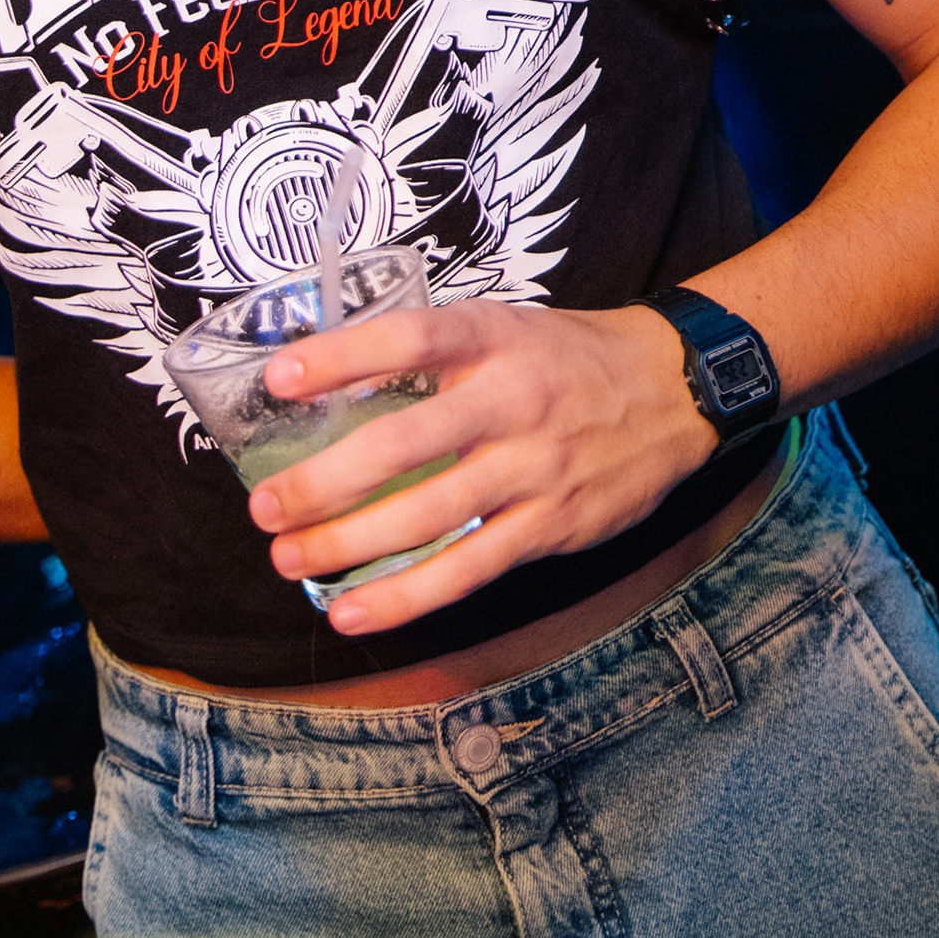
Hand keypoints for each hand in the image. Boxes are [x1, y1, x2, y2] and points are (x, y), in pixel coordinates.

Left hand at [247, 298, 714, 634]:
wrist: (673, 391)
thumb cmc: (565, 358)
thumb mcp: (502, 327)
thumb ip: (431, 355)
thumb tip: (329, 387)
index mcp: (492, 339)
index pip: (408, 341)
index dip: (342, 359)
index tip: (278, 380)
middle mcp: (511, 402)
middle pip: (403, 445)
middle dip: (323, 482)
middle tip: (265, 506)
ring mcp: (533, 469)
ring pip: (427, 517)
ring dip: (348, 544)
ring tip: (290, 558)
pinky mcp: (550, 527)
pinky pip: (468, 569)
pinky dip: (406, 596)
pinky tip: (353, 610)